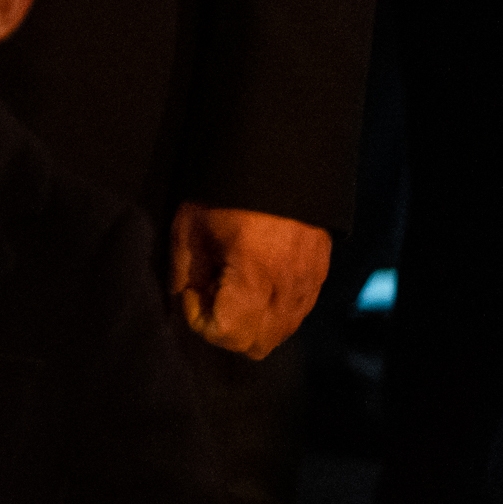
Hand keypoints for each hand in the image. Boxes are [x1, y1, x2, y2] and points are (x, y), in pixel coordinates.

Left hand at [168, 203, 331, 359]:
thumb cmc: (227, 191)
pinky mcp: (320, 274)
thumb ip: (183, 269)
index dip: (200, 320)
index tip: (193, 290)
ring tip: (234, 286)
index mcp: (254, 276)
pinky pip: (297, 314)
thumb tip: (182, 297)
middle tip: (211, 293)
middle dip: (226, 329)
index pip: (228, 334)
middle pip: (257, 345)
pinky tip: (257, 281)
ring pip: (280, 334)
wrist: (281, 157)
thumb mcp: (190, 224)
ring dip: (252, 323)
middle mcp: (287, 289)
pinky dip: (273, 311)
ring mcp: (309, 284)